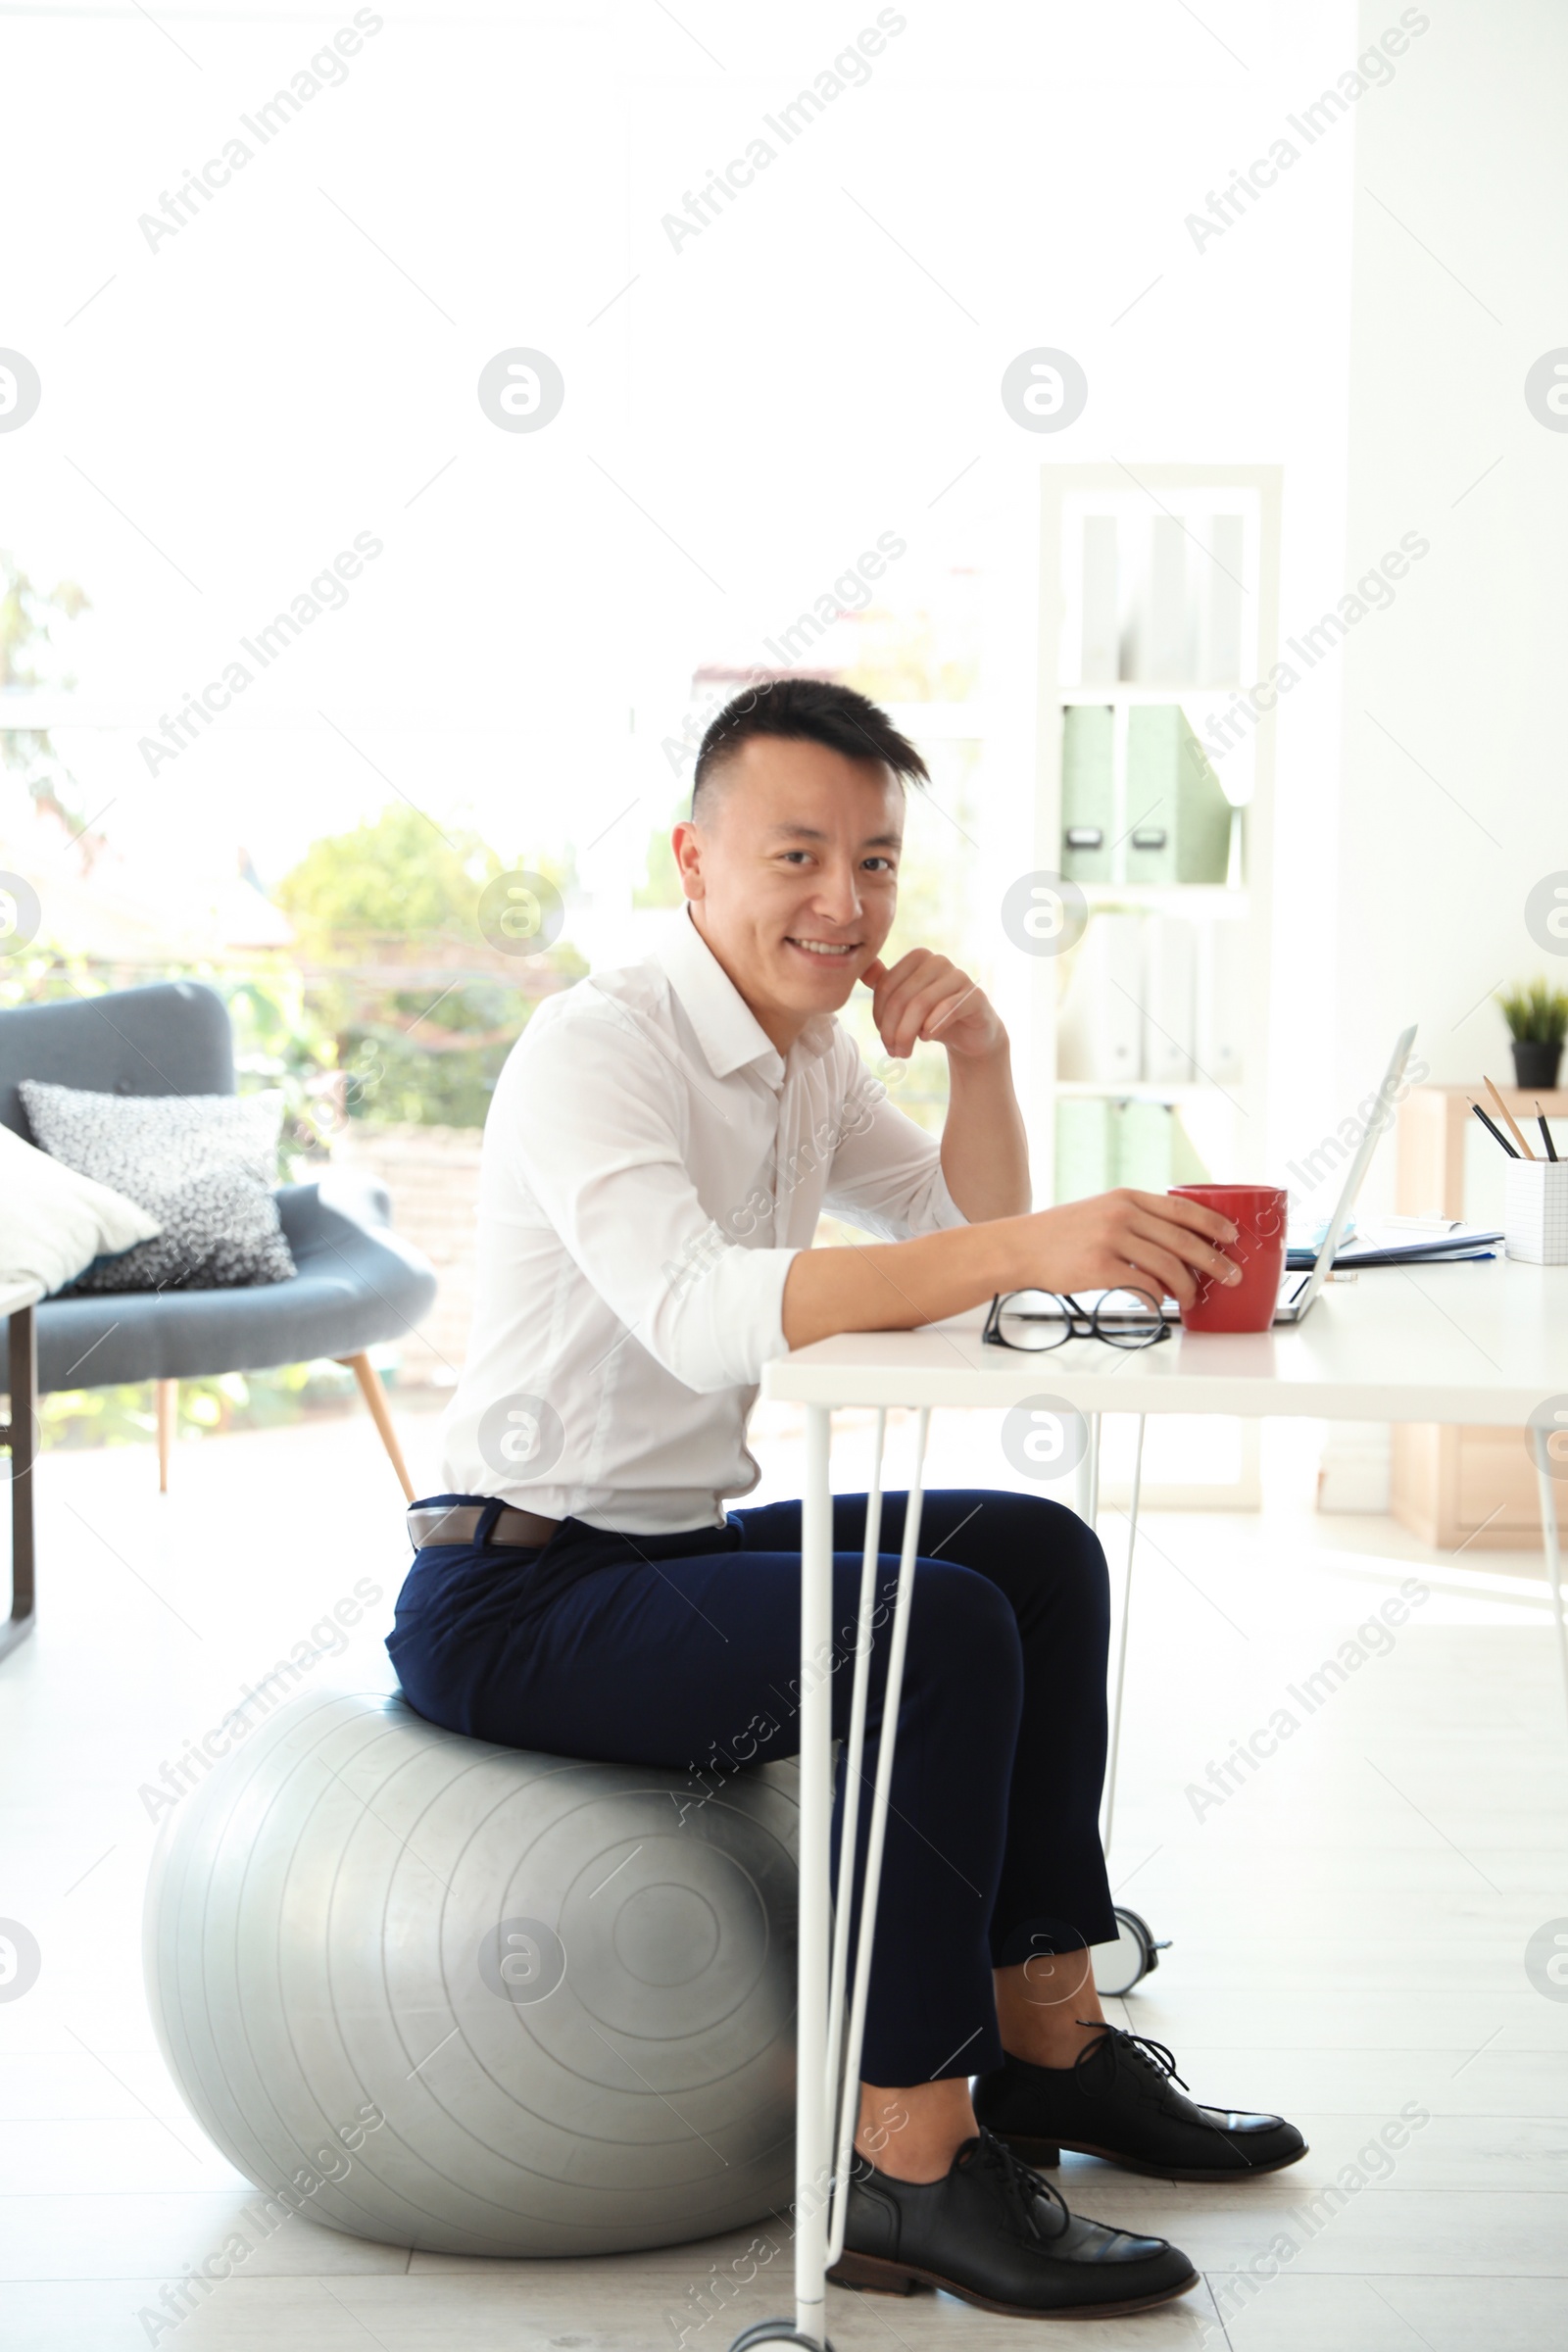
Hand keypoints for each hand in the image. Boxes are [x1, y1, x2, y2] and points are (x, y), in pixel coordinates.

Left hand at [861, 950, 1005, 1063]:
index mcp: (918, 957)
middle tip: (892, 1052)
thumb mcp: (905, 1001)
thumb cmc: (933, 1016)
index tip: (884, 1039)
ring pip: (921, 1004)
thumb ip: (884, 983)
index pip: (886, 985)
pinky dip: (933, 1026)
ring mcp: (959, 977)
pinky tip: (926, 1038)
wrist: (970, 1034)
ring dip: (908, 1034)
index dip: (879, 1016)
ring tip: (904, 1053)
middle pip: (901, 996)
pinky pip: (949, 1008)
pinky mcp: (975, 997)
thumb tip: (860, 969)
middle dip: (892, 1030)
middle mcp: (938, 961)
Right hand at [1018, 1188, 1242, 1308]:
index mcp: (1127, 1197)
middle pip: (1183, 1240)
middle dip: (1214, 1262)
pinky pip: (1144, 1285)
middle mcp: (1121, 1214)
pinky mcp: (1100, 1267)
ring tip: (1191, 1298)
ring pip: (1168, 1266)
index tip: (1233, 1237)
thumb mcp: (1101, 1211)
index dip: (1213, 1223)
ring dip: (1188, 1288)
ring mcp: (1111, 1240)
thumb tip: (1177, 1241)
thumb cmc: (1062, 1234)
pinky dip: (1159, 1297)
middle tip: (1230, 1276)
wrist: (1022, 1247)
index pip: (1182, 1208)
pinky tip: (1161, 1302)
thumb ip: (1135, 1218)